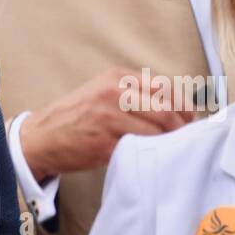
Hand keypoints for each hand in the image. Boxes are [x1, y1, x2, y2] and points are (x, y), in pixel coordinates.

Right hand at [19, 66, 198, 180]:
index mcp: (116, 77)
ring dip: (170, 142)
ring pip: (157, 129)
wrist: (43, 137)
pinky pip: (141, 147)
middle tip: (188, 138)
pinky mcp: (105, 142)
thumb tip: (176, 108)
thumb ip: (133, 94)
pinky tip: (154, 156)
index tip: (191, 120)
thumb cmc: (77, 116)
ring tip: (174, 149)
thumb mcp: (103, 92)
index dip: (184, 106)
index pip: (164, 88)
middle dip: (183, 126)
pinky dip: (152, 152)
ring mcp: (109, 117)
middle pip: (166, 108)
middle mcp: (113, 92)